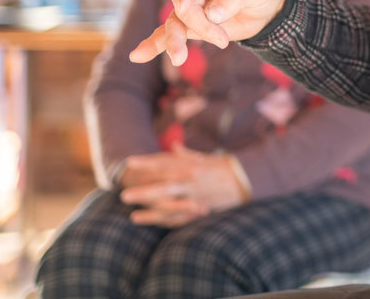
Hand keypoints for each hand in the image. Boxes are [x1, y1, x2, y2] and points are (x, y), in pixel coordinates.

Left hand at [119, 146, 248, 226]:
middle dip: (143, 192)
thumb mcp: (204, 158)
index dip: (146, 163)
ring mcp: (195, 197)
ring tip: (132, 216)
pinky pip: (180, 218)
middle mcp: (191, 182)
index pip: (165, 164)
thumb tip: (173, 146)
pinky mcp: (200, 210)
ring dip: (151, 212)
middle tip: (123, 195)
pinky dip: (165, 222)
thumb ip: (186, 154)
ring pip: (170, 206)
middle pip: (163, 187)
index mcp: (191, 166)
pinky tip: (151, 223)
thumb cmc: (224, 167)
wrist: (246, 180)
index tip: (129, 162)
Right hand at [129, 0, 287, 65]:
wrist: (268, 7)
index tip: (182, 6)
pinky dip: (156, 45)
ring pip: (174, 24)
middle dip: (196, 25)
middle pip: (182, 6)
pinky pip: (171, 34)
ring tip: (178, 59)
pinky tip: (138, 55)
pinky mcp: (193, 26)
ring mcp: (192, 8)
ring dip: (174, 41)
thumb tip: (212, 14)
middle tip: (222, 40)